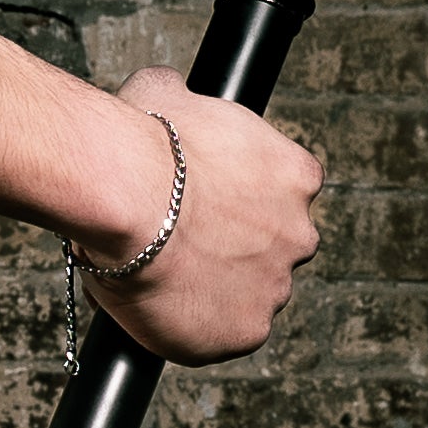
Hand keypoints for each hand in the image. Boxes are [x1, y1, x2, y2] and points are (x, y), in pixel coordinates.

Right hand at [80, 73, 323, 362]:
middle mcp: (300, 235)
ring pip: (248, 297)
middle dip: (233, 250)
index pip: (282, 194)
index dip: (239, 201)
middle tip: (180, 247)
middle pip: (272, 250)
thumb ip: (181, 95)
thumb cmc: (143, 141)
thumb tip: (167, 88)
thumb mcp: (164, 91)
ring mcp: (276, 287)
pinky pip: (222, 338)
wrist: (126, 194)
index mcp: (297, 177)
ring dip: (215, 292)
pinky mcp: (246, 333)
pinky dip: (195, 331)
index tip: (204, 205)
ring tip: (163, 280)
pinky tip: (162, 309)